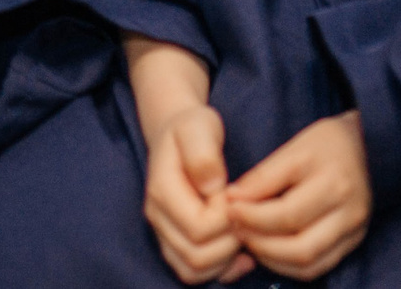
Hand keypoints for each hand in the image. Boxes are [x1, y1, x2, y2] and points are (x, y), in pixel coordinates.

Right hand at [140, 102, 246, 283]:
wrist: (178, 134)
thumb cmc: (192, 128)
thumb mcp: (200, 126)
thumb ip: (204, 154)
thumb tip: (212, 187)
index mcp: (161, 190)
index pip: (198, 229)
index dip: (226, 219)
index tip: (236, 196)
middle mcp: (157, 217)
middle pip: (196, 257)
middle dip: (229, 242)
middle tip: (243, 215)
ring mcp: (164, 232)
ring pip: (193, 271)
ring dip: (225, 260)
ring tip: (241, 232)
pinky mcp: (174, 242)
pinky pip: (193, 273)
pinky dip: (220, 270)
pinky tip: (239, 252)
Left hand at [226, 111, 371, 281]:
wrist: (368, 148)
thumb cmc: (325, 144)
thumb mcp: (293, 148)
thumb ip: (263, 176)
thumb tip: (232, 199)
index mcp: (332, 182)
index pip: (286, 213)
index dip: (251, 217)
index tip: (228, 208)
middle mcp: (348, 211)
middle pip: (299, 246)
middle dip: (259, 242)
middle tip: (236, 228)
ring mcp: (354, 230)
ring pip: (309, 263)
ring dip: (272, 258)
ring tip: (249, 240)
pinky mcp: (354, 242)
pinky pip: (319, 267)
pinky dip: (289, 265)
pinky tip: (269, 250)